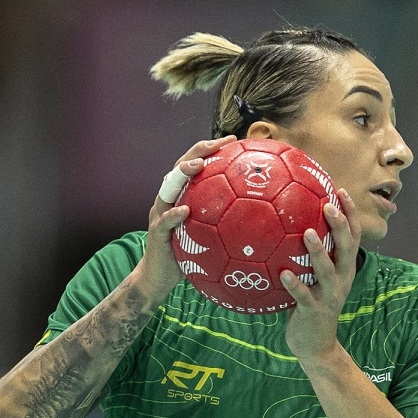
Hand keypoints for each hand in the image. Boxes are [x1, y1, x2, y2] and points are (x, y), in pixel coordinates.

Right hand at [134, 136, 237, 299]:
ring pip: (168, 187)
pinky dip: (174, 214)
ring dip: (183, 173)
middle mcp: (169, 199)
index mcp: (182, 195)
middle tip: (217, 144)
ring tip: (199, 166)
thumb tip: (261, 216)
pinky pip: (164, 220)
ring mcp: (160, 213)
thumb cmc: (188, 255)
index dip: (211, 150)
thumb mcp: (209, 234)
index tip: (232, 140)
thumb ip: (225, 221)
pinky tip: (185, 211)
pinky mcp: (156, 232)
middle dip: (198, 151)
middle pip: (180, 167)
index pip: (195, 165)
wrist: (161, 277)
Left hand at [281, 189, 360, 363]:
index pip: (353, 236)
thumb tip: (285, 226)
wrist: (317, 346)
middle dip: (339, 225)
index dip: (350, 214)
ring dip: (317, 251)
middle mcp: (342, 279)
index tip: (340, 190)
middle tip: (327, 206)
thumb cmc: (310, 306)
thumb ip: (307, 257)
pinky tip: (283, 273)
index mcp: (344, 269)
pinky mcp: (314, 311)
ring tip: (306, 233)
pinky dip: (295, 284)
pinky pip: (304, 296)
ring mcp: (330, 296)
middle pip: (346, 248)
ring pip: (327, 270)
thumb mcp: (315, 280)